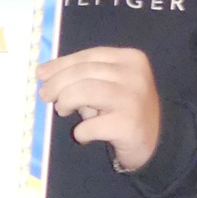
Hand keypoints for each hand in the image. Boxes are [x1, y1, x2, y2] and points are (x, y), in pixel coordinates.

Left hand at [38, 47, 160, 171]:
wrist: (155, 141)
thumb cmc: (125, 110)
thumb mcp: (110, 85)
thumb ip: (85, 76)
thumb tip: (46, 74)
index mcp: (130, 58)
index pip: (88, 56)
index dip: (60, 64)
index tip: (41, 74)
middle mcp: (134, 74)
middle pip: (82, 72)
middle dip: (56, 83)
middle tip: (44, 95)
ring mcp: (132, 99)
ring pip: (83, 91)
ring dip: (65, 101)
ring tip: (61, 110)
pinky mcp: (128, 125)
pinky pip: (90, 125)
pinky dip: (81, 131)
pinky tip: (84, 134)